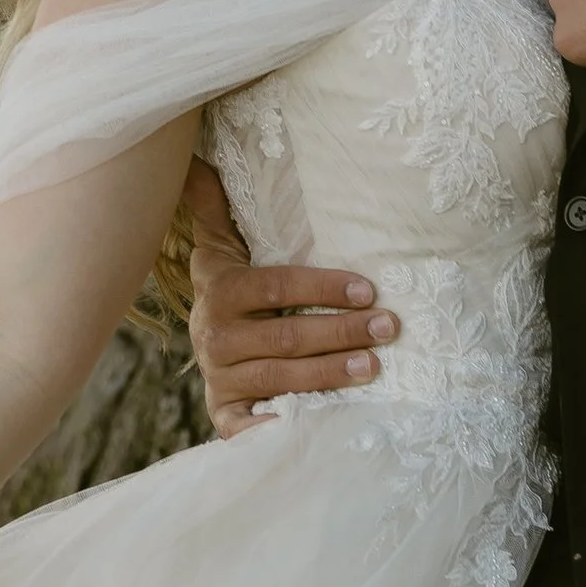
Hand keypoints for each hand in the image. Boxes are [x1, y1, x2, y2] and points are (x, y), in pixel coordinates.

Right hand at [185, 154, 398, 436]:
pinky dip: (273, 430)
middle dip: (340, 331)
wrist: (208, 343)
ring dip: (328, 374)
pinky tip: (313, 426)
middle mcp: (214, 336)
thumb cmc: (236, 286)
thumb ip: (216, 204)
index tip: (369, 288)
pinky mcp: (224, 415)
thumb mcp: (223, 243)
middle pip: (284, 336)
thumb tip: (197, 156)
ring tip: (373, 366)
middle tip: (388, 326)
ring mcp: (219, 378)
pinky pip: (246, 428)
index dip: (322, 287)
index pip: (275, 286)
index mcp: (220, 289)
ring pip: (278, 378)